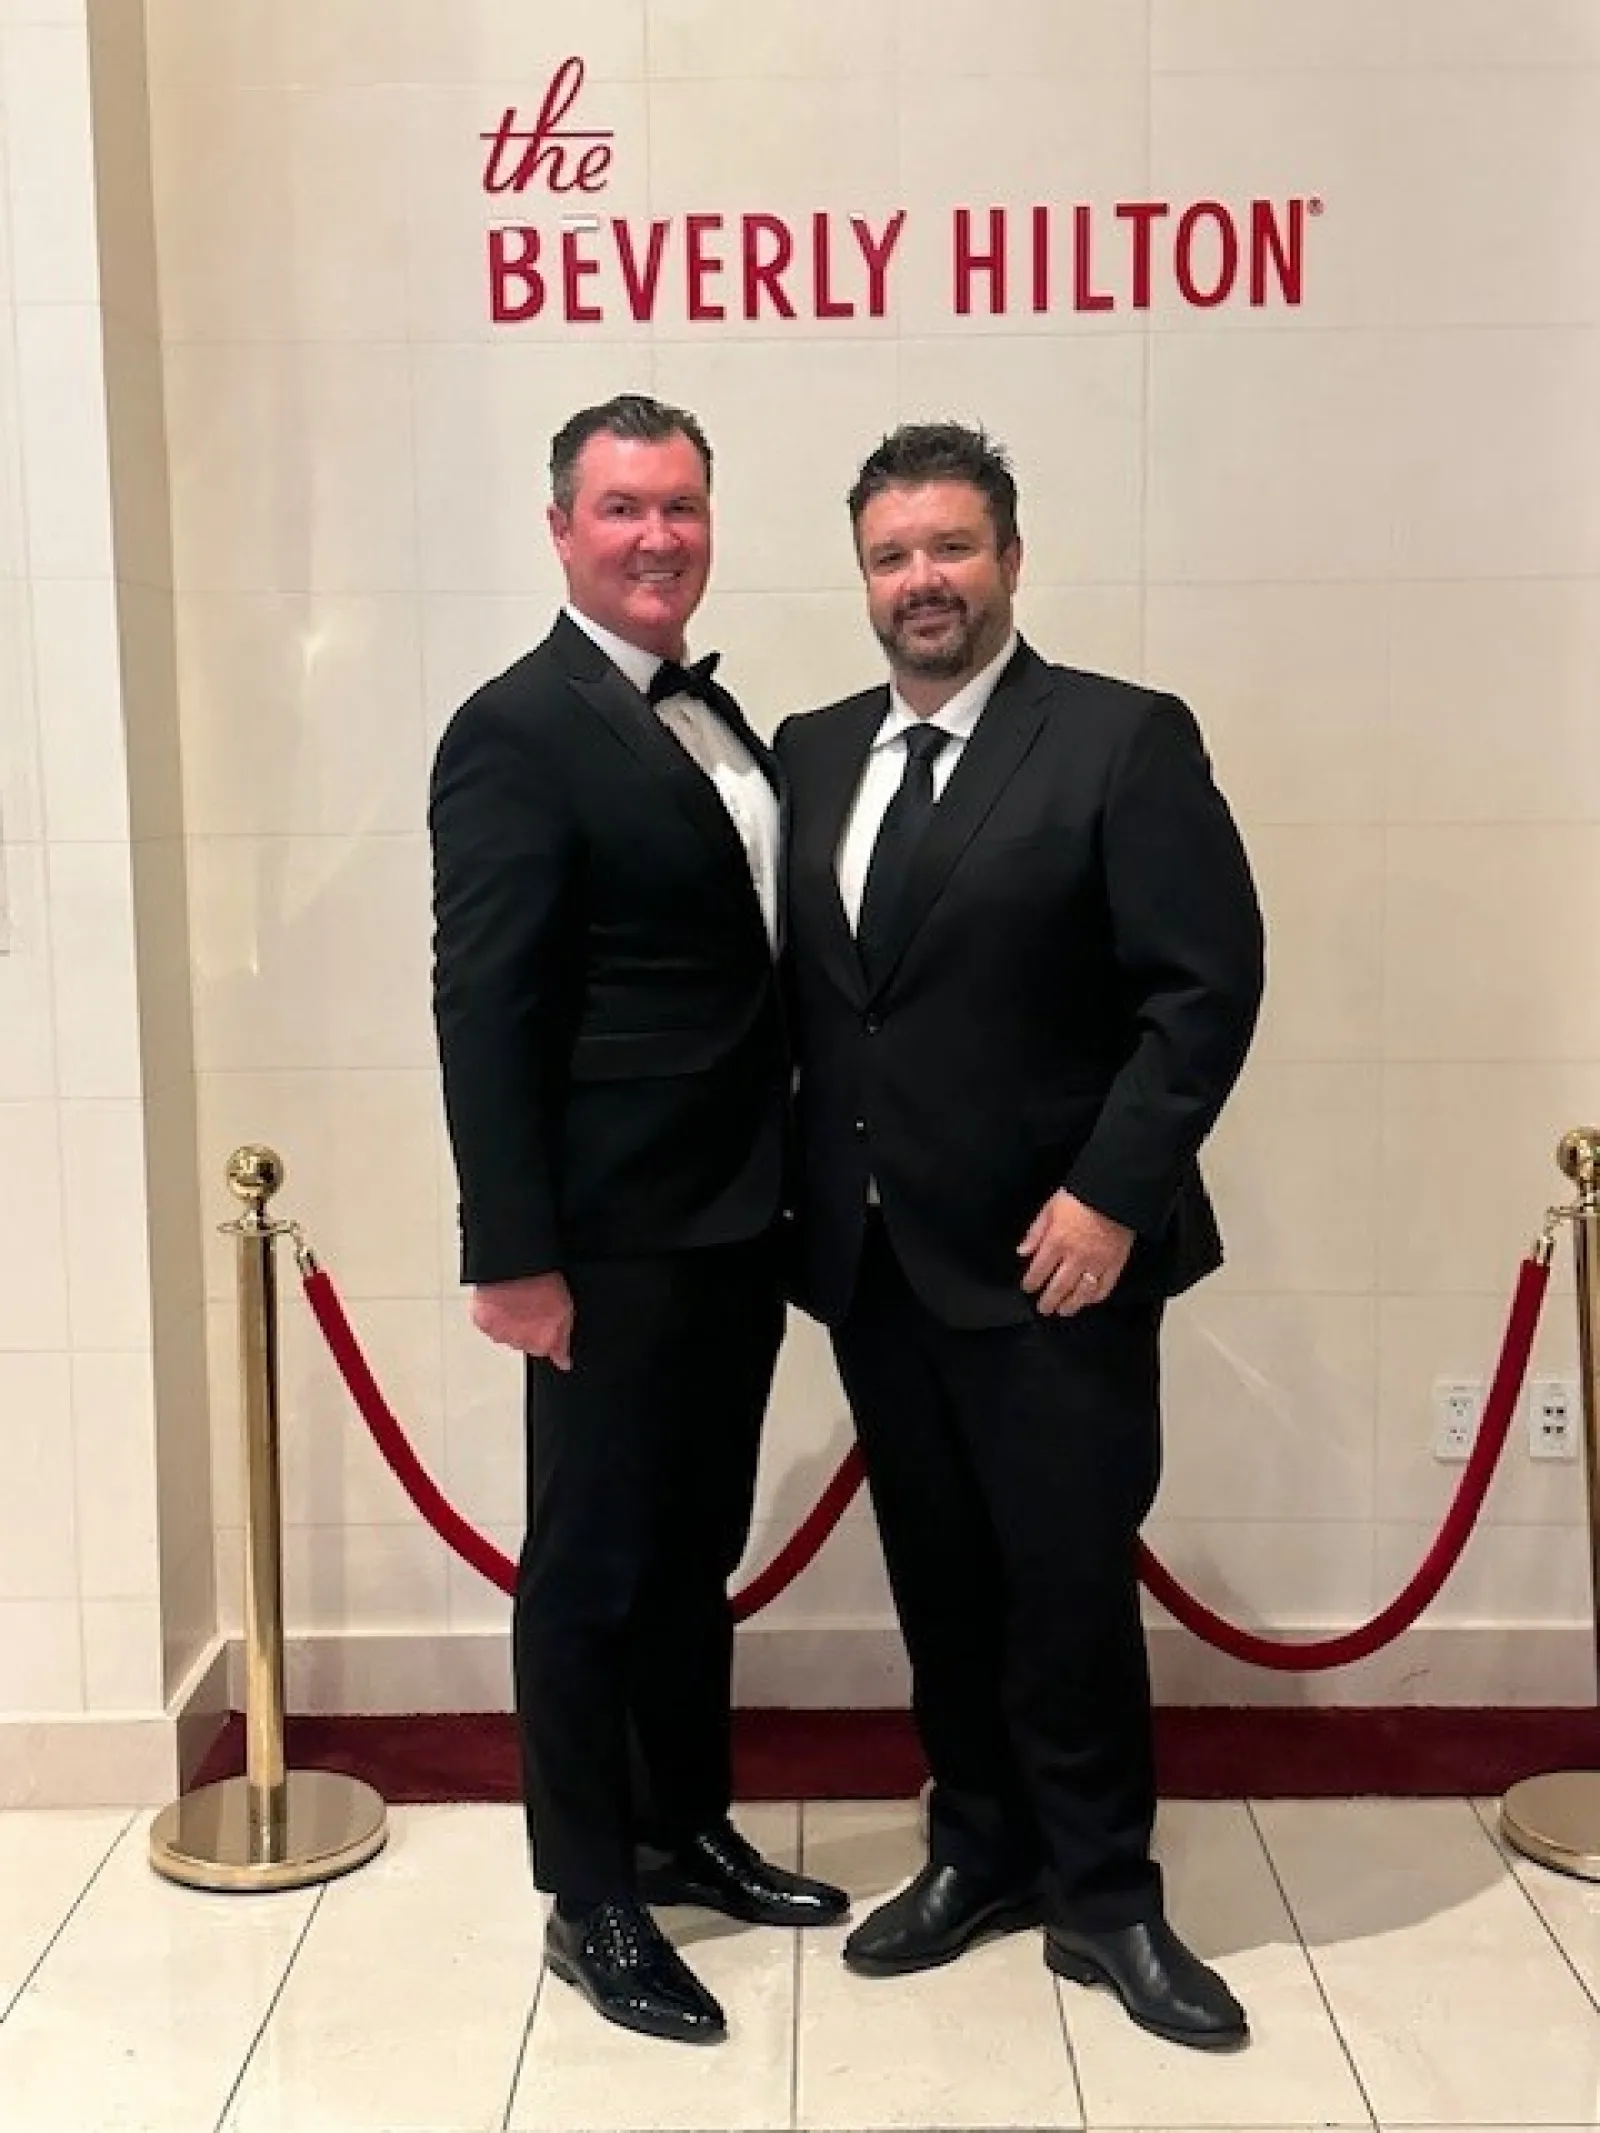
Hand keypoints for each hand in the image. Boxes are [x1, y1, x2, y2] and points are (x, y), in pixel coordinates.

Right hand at [471, 1272, 574, 1368]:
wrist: (517, 1262)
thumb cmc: (543, 1280)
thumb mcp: (565, 1308)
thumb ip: (562, 1340)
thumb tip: (563, 1362)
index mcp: (542, 1341)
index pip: (544, 1350)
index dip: (545, 1332)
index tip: (544, 1318)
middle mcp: (520, 1341)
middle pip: (523, 1342)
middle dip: (526, 1328)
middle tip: (529, 1304)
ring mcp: (500, 1332)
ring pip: (504, 1335)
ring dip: (508, 1322)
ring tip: (515, 1300)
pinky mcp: (482, 1321)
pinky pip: (487, 1324)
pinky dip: (492, 1315)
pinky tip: (502, 1300)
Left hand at [1017, 1191, 1133, 1316]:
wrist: (1114, 1192)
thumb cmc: (1081, 1196)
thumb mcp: (1051, 1207)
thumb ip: (1036, 1232)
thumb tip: (1022, 1252)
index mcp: (1057, 1241)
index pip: (1039, 1270)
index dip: (1031, 1283)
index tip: (1028, 1288)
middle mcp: (1075, 1257)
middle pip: (1058, 1287)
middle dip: (1048, 1301)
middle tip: (1043, 1308)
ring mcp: (1097, 1263)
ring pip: (1081, 1292)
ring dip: (1070, 1305)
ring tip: (1063, 1311)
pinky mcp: (1115, 1263)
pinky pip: (1104, 1287)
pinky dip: (1095, 1297)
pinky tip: (1088, 1300)